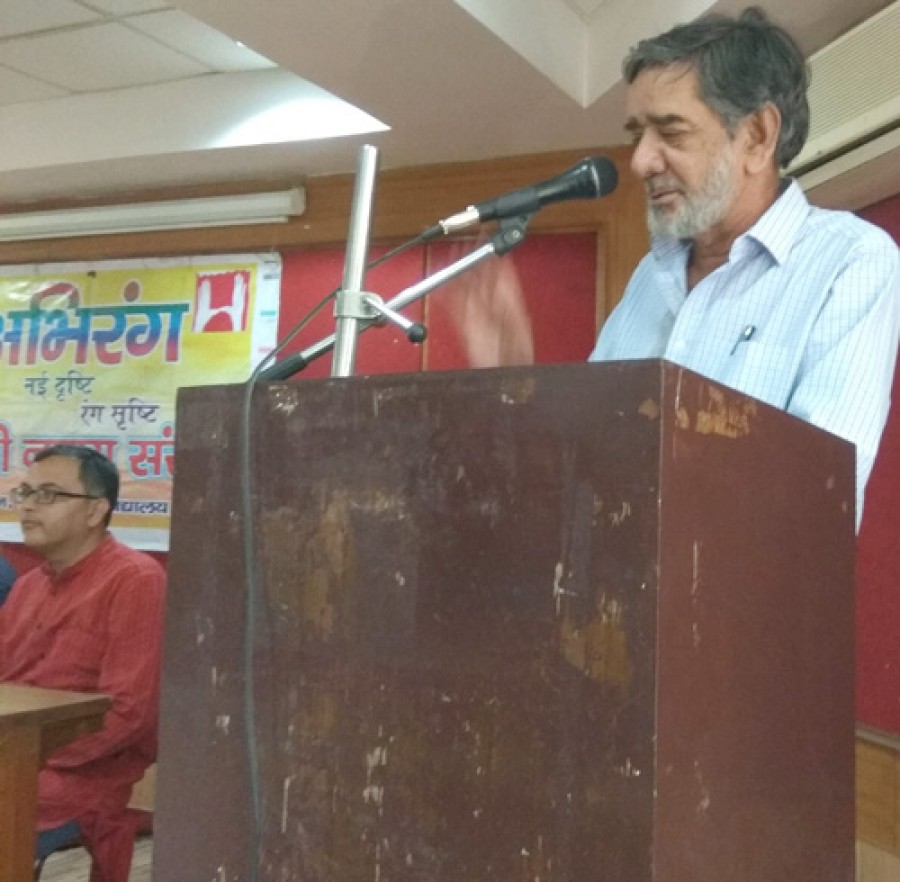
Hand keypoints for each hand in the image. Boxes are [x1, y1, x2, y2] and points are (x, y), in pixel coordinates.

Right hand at [442, 245, 533, 367]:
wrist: (506, 371)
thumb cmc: (516, 350)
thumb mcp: (517, 317)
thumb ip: (507, 290)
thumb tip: (501, 263)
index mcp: (508, 297)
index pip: (497, 267)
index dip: (489, 251)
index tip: (482, 234)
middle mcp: (492, 302)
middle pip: (478, 274)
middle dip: (468, 258)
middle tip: (459, 244)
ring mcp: (478, 313)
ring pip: (464, 286)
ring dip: (454, 272)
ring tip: (445, 258)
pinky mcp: (466, 325)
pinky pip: (454, 305)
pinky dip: (445, 295)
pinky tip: (439, 285)